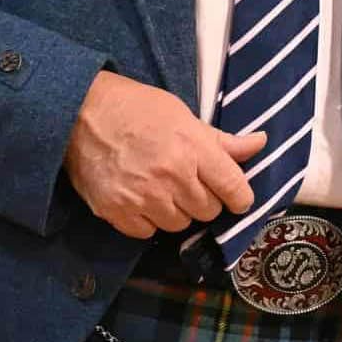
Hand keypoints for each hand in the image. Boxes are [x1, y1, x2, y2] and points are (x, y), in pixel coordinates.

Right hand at [63, 71, 266, 239]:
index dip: (240, 196)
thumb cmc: (137, 109)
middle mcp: (171, 177)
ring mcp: (143, 198)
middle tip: (188, 181)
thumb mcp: (183, 116)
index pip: (233, 188)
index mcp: (192, 149)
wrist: (82, 113)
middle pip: (208, 211)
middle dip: (204, 199)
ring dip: (176, 211)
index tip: (235, 196)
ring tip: (162, 187)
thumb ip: (221, 140)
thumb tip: (260, 143)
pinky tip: (141, 198)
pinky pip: (148, 232)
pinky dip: (148, 220)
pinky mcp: (117, 212)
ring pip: (180, 224)